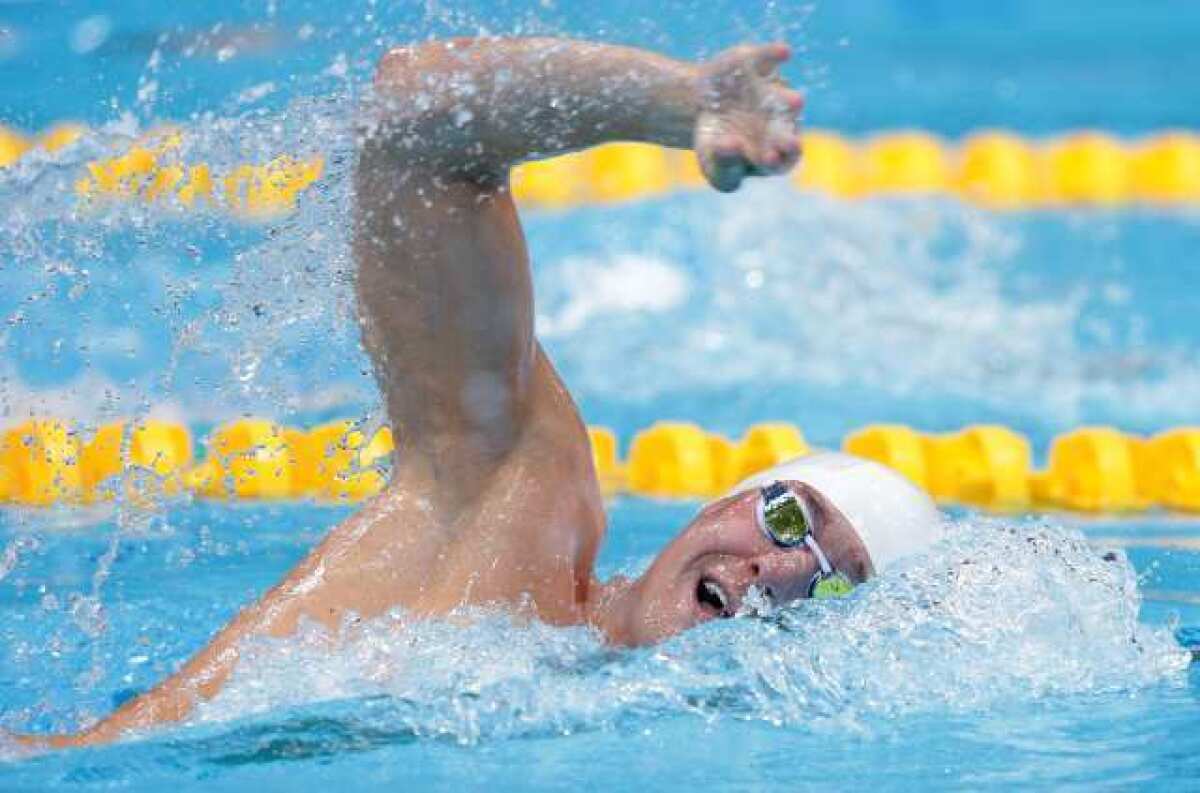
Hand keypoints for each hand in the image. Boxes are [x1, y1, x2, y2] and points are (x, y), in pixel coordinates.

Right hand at [694, 43, 803, 191]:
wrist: (700, 106)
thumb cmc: (713, 143)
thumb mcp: (712, 163)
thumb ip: (724, 162)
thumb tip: (732, 145)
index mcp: (775, 152)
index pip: (783, 160)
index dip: (776, 161)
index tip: (768, 160)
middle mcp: (781, 122)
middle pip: (788, 132)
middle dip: (787, 138)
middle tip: (790, 143)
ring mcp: (773, 93)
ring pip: (785, 97)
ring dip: (788, 99)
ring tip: (795, 102)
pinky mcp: (760, 65)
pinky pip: (769, 58)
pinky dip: (774, 54)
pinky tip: (784, 52)